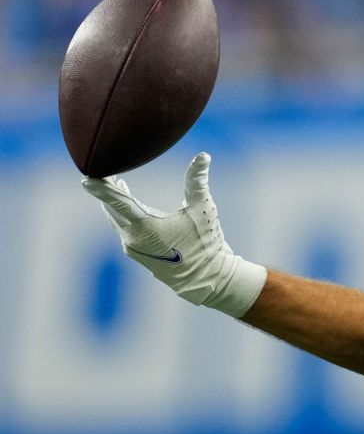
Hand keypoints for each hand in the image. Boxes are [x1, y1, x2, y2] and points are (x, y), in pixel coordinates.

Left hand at [82, 152, 265, 316]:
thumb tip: (203, 156)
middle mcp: (132, 238)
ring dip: (115, 201)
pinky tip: (128, 206)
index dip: (101, 188)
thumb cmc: (205, 243)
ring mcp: (133, 247)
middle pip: (112, 208)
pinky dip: (123, 214)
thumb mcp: (203, 209)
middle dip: (108, 189)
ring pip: (117, 218)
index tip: (86, 178)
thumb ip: (197, 181)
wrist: (206, 278)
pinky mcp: (138, 253)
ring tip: (116, 183)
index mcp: (145, 227)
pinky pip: (123, 228)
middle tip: (105, 169)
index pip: (117, 201)